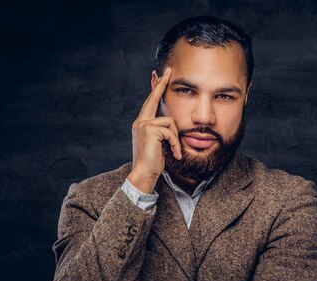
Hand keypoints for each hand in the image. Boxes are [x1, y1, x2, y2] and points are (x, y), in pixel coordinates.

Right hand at [127, 66, 182, 193]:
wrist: (143, 174)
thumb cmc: (153, 162)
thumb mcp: (158, 143)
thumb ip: (162, 131)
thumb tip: (171, 123)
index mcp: (142, 124)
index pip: (149, 102)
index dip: (155, 87)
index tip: (158, 74)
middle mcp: (140, 122)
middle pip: (153, 98)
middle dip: (161, 84)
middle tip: (169, 70)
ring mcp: (144, 125)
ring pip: (170, 121)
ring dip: (175, 138)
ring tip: (174, 151)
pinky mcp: (150, 130)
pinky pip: (171, 131)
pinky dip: (175, 144)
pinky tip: (173, 153)